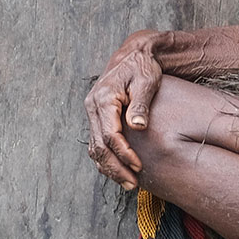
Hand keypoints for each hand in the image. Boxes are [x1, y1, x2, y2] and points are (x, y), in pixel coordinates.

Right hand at [85, 31, 162, 190]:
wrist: (135, 54)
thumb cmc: (143, 67)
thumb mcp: (146, 82)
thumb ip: (141, 104)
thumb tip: (137, 126)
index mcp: (103, 99)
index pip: (109, 134)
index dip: (123, 153)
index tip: (138, 165)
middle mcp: (92, 106)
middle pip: (98, 145)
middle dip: (115, 167)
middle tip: (132, 184)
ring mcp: (92, 112)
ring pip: (95, 147)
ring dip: (110, 167)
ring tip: (128, 183)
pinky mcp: (97, 116)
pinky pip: (96, 142)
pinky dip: (106, 159)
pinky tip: (120, 169)